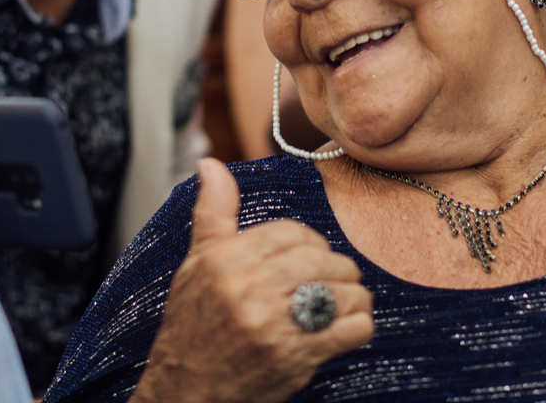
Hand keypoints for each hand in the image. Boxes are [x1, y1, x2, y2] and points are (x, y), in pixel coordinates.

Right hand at [132, 158, 373, 402]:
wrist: (186, 394)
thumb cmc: (191, 328)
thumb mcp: (195, 266)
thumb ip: (212, 213)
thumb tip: (211, 164)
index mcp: (226, 261)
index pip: (291, 231)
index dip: (308, 242)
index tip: (308, 256)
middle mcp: (248, 289)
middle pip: (322, 259)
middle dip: (337, 268)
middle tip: (333, 279)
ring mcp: (274, 325)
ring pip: (343, 291)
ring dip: (353, 296)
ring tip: (344, 302)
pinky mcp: (296, 357)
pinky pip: (352, 329)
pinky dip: (360, 325)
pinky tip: (347, 327)